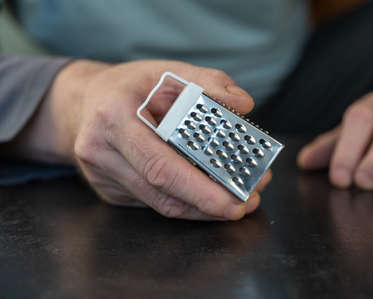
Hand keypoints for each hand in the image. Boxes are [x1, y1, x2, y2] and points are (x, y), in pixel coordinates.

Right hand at [16, 59, 270, 219]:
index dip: (199, 190)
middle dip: (209, 205)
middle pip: (162, 194)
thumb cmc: (131, 86)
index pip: (160, 165)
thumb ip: (208, 82)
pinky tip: (208, 193)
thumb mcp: (168, 71)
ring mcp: (102, 176)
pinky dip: (184, 200)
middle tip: (247, 203)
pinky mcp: (109, 191)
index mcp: (115, 118)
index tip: (236, 201)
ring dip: (201, 207)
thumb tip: (244, 103)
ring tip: (238, 200)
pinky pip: (153, 202)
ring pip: (160, 205)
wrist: (84, 101)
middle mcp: (101, 152)